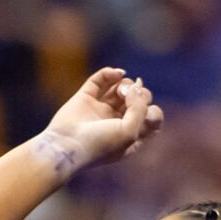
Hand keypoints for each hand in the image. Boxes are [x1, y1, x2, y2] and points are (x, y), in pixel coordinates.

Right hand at [34, 67, 164, 175]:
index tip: (146, 115)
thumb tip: (135, 86)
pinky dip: (109, 73)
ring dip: (126, 84)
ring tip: (120, 90)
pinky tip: (116, 73)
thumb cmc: (100, 145)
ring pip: (121, 87)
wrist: (67, 146)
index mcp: (129, 136)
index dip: (153, 112)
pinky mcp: (84, 98)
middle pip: (138, 99)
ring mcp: (100, 109)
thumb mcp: (130, 132)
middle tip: (129, 99)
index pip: (151, 118)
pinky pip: (100, 79)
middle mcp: (116, 122)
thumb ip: (140, 108)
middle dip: (139, 94)